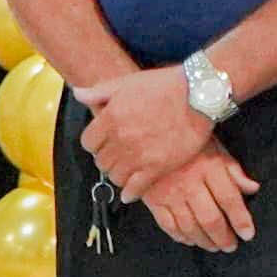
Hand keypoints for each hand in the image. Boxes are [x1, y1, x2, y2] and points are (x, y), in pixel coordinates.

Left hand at [74, 66, 210, 194]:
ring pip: (115, 177)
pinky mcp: (157, 168)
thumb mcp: (127, 82)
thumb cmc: (164, 85)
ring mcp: (138, 156)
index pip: (88, 143)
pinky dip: (130, 193)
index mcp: (111, 118)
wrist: (198, 95)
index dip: (95, 143)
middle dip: (107, 159)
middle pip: (101, 162)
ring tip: (126, 171)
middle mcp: (121, 139)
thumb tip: (78, 94)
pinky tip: (130, 193)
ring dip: (118, 175)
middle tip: (117, 156)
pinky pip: (135, 189)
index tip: (103, 143)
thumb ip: (99, 92)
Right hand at [141, 142, 258, 252]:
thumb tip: (253, 188)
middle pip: (210, 218)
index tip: (248, 234)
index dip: (240, 219)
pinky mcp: (154, 200)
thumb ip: (233, 169)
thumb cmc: (187, 140)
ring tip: (214, 247)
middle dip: (223, 237)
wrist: (149, 134)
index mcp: (208, 167)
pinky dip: (180, 236)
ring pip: (190, 226)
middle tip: (231, 246)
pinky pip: (168, 225)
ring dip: (204, 241)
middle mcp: (190, 183)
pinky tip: (190, 240)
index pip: (229, 198)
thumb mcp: (215, 147)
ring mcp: (170, 193)